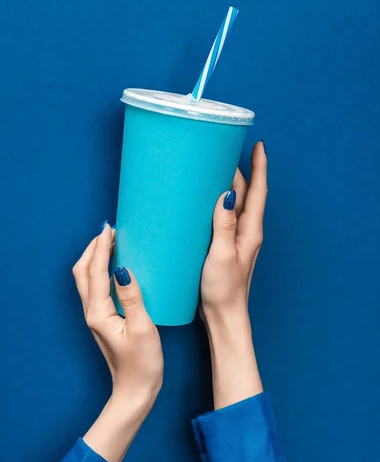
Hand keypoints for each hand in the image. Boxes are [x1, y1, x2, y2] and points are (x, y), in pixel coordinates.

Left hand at [72, 223, 162, 461]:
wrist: (134, 392)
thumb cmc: (142, 364)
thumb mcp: (142, 328)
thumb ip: (132, 297)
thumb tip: (122, 269)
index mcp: (98, 312)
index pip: (96, 271)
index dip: (101, 247)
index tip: (109, 228)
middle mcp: (91, 312)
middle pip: (83, 272)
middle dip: (93, 249)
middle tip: (109, 231)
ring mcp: (95, 317)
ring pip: (86, 280)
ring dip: (95, 258)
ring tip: (112, 243)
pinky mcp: (103, 320)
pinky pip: (95, 288)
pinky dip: (100, 271)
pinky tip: (116, 268)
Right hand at [200, 141, 267, 408]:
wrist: (223, 315)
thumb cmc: (225, 289)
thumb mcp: (222, 255)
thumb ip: (223, 225)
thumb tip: (227, 193)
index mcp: (250, 230)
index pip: (258, 191)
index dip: (259, 167)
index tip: (258, 145)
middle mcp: (245, 231)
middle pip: (245, 193)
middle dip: (239, 170)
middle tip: (224, 150)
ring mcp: (235, 238)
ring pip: (233, 204)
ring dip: (227, 185)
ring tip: (212, 168)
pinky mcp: (222, 246)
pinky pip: (221, 217)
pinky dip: (215, 203)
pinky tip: (201, 202)